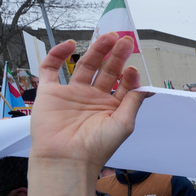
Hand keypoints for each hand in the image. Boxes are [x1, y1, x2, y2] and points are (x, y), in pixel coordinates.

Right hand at [29, 34, 149, 172]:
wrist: (66, 158)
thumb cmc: (97, 146)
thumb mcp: (124, 123)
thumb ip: (133, 101)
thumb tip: (145, 84)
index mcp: (110, 107)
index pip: (122, 84)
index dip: (129, 75)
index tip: (133, 68)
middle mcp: (92, 98)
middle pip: (106, 70)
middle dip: (116, 56)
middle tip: (126, 40)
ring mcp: (71, 94)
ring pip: (85, 65)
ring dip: (97, 50)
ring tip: (110, 37)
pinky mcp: (50, 92)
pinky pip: (51, 68)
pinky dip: (58, 54)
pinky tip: (70, 45)